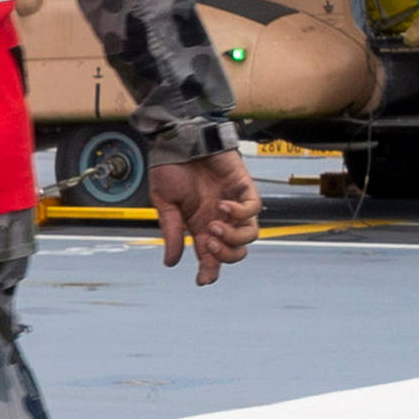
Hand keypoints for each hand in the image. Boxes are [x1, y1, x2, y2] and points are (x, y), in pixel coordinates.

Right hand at [153, 150, 262, 285]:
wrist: (179, 137)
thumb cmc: (171, 166)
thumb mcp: (164, 203)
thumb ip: (172, 231)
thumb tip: (171, 262)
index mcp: (200, 225)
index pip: (211, 257)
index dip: (209, 271)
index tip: (202, 280)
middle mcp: (220, 218)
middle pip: (236, 252)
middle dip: (225, 256)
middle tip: (208, 243)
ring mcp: (234, 204)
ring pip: (250, 235)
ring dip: (232, 236)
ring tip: (213, 224)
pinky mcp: (244, 187)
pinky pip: (254, 208)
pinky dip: (241, 213)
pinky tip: (223, 206)